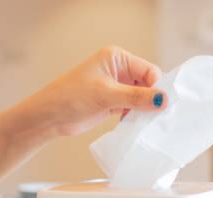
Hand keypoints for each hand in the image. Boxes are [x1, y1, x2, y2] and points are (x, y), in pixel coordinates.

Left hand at [22, 45, 165, 137]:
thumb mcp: (106, 95)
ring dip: (144, 109)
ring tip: (147, 122)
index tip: (163, 104)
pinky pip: (132, 108)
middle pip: (147, 83)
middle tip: (158, 115)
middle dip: (152, 98)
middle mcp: (117, 69)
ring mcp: (115, 87)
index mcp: (116, 57)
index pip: (148, 69)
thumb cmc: (69, 97)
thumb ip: (135, 97)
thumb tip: (162, 99)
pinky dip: (136, 116)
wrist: (49, 117)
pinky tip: (136, 124)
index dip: (158, 86)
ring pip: (140, 97)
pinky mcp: (111, 103)